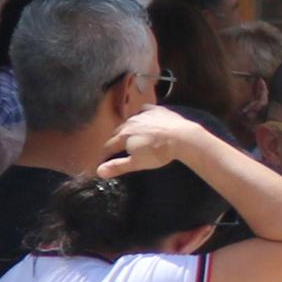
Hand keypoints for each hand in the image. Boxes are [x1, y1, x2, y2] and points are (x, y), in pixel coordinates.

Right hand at [101, 105, 225, 175]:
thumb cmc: (159, 152)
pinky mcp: (157, 110)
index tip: (103, 159)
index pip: (109, 145)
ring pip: (131, 121)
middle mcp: (130, 123)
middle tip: (116, 147)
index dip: (105, 153)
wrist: (182, 137)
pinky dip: (142, 114)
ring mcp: (144, 115)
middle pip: (118, 132)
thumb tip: (99, 171)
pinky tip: (144, 117)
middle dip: (115, 140)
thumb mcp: (137, 163)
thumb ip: (118, 166)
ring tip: (130, 134)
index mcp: (123, 136)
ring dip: (128, 127)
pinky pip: (145, 110)